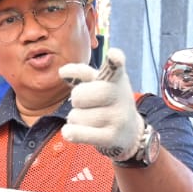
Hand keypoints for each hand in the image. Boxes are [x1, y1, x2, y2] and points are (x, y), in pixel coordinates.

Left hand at [59, 47, 143, 161]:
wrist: (129, 131)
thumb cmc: (108, 101)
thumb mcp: (101, 83)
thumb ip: (82, 73)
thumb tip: (62, 72)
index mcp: (116, 78)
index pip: (115, 66)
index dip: (115, 60)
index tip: (114, 55)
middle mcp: (120, 96)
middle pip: (78, 95)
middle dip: (76, 99)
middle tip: (86, 102)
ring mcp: (118, 117)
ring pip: (76, 116)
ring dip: (76, 118)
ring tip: (91, 119)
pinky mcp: (111, 137)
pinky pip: (79, 133)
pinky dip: (71, 133)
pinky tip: (71, 131)